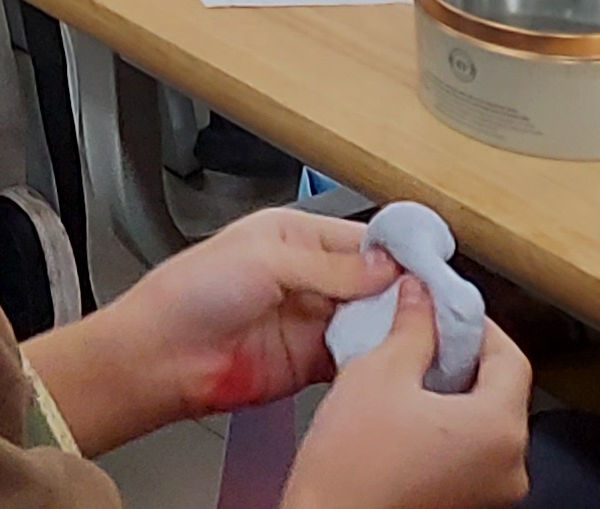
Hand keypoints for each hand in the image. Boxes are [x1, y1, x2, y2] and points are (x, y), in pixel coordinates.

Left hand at [34, 209, 395, 443]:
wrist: (162, 356)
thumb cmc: (191, 293)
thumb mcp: (264, 260)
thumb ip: (328, 266)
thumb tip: (384, 266)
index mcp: (293, 236)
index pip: (361, 238)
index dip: (396, 253)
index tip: (431, 267)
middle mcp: (306, 276)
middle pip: (373, 282)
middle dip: (402, 294)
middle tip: (438, 307)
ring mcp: (309, 320)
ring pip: (369, 321)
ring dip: (392, 328)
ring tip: (424, 334)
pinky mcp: (310, 362)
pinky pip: (354, 358)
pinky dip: (375, 360)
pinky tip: (393, 361)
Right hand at [277, 292, 530, 508]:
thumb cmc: (352, 468)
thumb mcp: (378, 373)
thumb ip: (411, 327)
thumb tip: (420, 298)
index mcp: (498, 431)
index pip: (511, 357)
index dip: (476, 324)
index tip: (445, 309)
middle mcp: (509, 467)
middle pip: (501, 391)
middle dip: (462, 358)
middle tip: (423, 335)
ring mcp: (493, 492)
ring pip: (485, 421)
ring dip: (454, 392)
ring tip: (408, 374)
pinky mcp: (471, 504)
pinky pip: (473, 451)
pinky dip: (449, 426)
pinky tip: (408, 413)